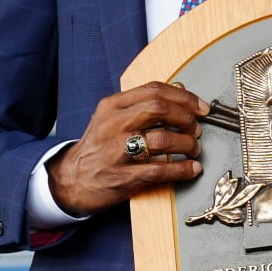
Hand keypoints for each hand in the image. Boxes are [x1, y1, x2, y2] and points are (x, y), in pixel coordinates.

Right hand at [46, 82, 208, 215]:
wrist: (71, 180)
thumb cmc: (97, 148)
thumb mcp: (109, 118)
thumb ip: (139, 107)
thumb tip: (180, 100)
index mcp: (112, 106)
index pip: (154, 90)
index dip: (184, 97)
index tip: (200, 107)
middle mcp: (114, 125)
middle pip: (160, 109)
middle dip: (186, 118)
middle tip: (196, 128)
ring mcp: (118, 152)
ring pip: (164, 140)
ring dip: (188, 144)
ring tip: (194, 149)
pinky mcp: (124, 177)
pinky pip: (161, 170)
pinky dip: (183, 169)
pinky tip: (191, 168)